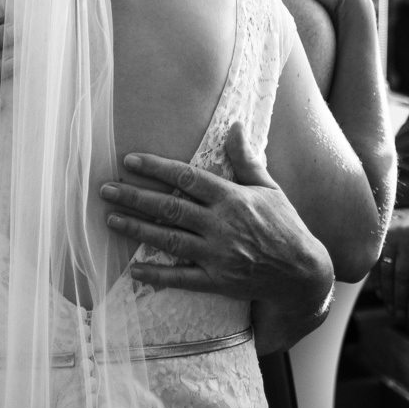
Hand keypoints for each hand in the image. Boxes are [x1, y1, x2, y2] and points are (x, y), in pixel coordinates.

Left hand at [101, 122, 330, 304]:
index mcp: (233, 199)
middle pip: (170, 207)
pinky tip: (133, 268)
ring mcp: (218, 255)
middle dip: (135, 197)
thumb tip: (235, 126)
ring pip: (169, 240)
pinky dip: (156, 274)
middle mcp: (222, 225)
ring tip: (110, 220)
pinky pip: (182, 278)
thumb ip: (246, 160)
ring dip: (137, 229)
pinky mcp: (218, 281)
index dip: (156, 168)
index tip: (130, 160)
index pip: (187, 178)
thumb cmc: (286, 226)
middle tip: (105, 189)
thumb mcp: (269, 188)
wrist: (303, 274)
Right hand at [374, 207, 408, 324]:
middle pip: (403, 276)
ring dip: (388, 294)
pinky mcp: (380, 237)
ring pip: (387, 271)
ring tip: (391, 311)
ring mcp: (392, 236)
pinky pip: (377, 263)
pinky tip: (381, 295)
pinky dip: (379, 281)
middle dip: (401, 300)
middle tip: (400, 318)